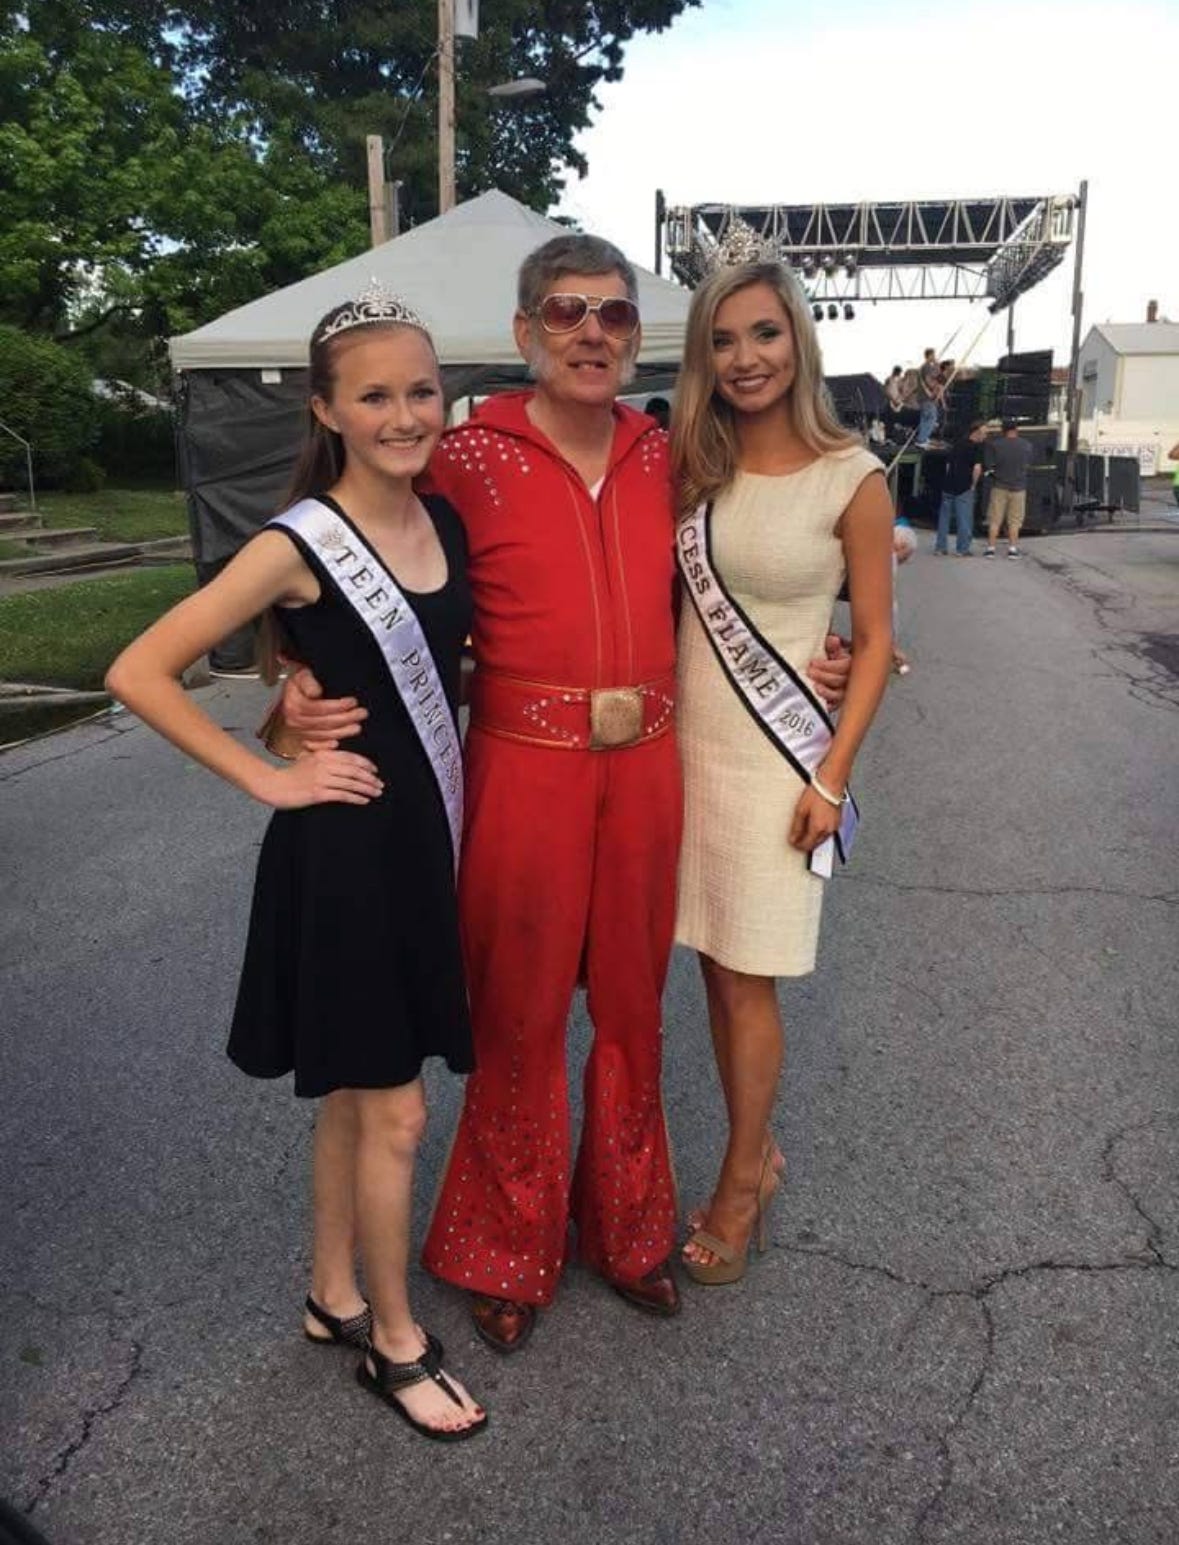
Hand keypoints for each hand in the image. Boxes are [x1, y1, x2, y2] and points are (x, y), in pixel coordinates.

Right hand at [261, 749, 383, 809]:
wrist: (274, 786)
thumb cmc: (291, 774)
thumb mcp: (306, 757)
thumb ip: (322, 751)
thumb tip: (337, 747)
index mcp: (323, 754)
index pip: (350, 757)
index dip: (365, 764)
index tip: (375, 771)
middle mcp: (324, 764)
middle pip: (354, 770)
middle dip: (370, 778)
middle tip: (380, 784)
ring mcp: (321, 779)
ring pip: (351, 783)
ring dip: (366, 788)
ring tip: (376, 793)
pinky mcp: (318, 793)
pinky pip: (342, 795)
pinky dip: (356, 798)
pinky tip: (364, 801)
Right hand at [282, 667, 366, 750]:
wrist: (293, 693)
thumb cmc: (302, 683)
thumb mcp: (303, 676)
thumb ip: (308, 682)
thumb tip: (316, 692)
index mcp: (294, 704)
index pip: (318, 708)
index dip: (337, 706)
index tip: (353, 701)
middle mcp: (293, 720)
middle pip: (323, 723)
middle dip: (345, 719)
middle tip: (362, 713)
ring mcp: (298, 731)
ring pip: (322, 735)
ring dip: (341, 732)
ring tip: (357, 727)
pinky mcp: (303, 739)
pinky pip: (315, 746)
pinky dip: (326, 746)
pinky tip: (337, 744)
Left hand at [788, 783, 841, 852]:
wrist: (830, 784)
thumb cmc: (816, 794)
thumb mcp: (801, 810)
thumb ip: (796, 827)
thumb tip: (793, 838)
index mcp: (818, 829)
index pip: (807, 845)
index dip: (798, 846)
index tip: (792, 842)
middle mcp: (828, 830)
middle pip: (815, 844)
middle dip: (806, 843)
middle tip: (797, 839)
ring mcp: (834, 826)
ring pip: (822, 839)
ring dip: (813, 839)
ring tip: (805, 832)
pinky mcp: (838, 821)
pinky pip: (828, 832)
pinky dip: (820, 832)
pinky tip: (815, 826)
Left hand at [807, 634, 850, 708]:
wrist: (833, 666)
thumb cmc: (832, 656)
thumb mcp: (832, 646)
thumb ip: (831, 644)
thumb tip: (833, 640)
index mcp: (852, 662)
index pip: (845, 666)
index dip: (828, 665)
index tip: (813, 662)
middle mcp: (852, 678)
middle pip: (841, 680)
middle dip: (824, 676)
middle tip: (809, 672)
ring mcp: (847, 691)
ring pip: (840, 695)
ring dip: (826, 692)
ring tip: (814, 687)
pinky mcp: (839, 701)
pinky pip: (835, 706)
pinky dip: (827, 704)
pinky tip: (819, 701)